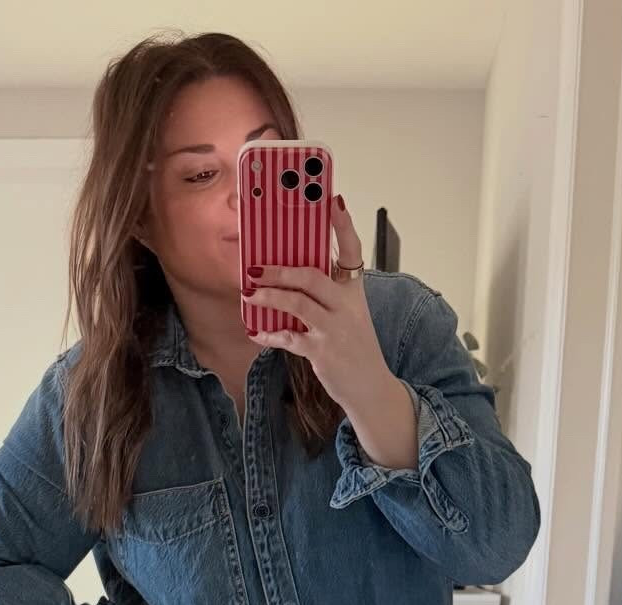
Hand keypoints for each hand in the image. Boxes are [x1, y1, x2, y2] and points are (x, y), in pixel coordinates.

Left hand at [243, 195, 390, 409]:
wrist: (371, 388)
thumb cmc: (355, 346)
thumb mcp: (350, 314)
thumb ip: (328, 292)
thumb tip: (292, 272)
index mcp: (354, 291)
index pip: (352, 250)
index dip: (342, 224)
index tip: (332, 200)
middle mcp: (347, 306)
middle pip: (312, 276)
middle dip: (281, 270)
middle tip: (256, 266)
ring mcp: (335, 329)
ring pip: (298, 303)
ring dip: (270, 296)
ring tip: (250, 293)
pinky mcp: (322, 352)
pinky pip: (290, 339)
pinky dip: (270, 334)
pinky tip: (256, 331)